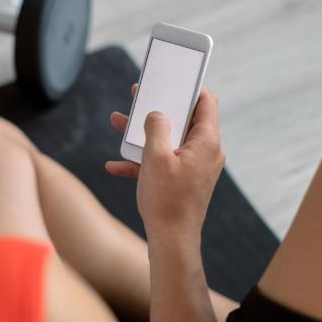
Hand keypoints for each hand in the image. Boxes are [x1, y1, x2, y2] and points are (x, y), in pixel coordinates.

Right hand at [107, 86, 225, 241]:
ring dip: (143, 134)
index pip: (205, 102)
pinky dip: (143, 160)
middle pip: (183, 119)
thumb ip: (156, 127)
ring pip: (169, 140)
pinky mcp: (184, 180)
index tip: (171, 80)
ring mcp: (195, 167)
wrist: (171, 241)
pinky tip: (115, 165)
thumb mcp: (155, 157)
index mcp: (206, 141)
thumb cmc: (166, 200)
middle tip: (139, 97)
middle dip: (157, 109)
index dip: (188, 88)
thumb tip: (157, 114)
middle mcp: (205, 152)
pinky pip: (163, 162)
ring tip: (118, 124)